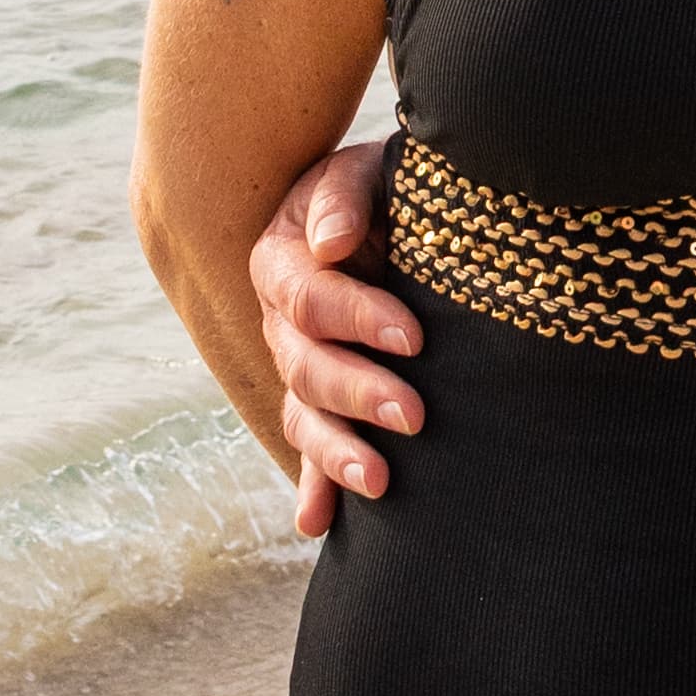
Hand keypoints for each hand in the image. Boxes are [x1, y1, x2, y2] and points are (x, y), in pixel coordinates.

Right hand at [249, 142, 426, 536]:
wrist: (399, 211)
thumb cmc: (385, 187)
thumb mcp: (364, 172)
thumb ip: (345, 197)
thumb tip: (332, 244)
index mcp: (281, 263)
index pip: (311, 299)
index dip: (359, 319)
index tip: (415, 337)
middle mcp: (281, 323)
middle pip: (305, 367)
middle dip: (359, 393)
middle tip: (414, 414)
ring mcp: (298, 368)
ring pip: (304, 416)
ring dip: (336, 453)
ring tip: (379, 480)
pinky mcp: (324, 403)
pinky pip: (310, 449)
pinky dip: (313, 488)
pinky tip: (316, 523)